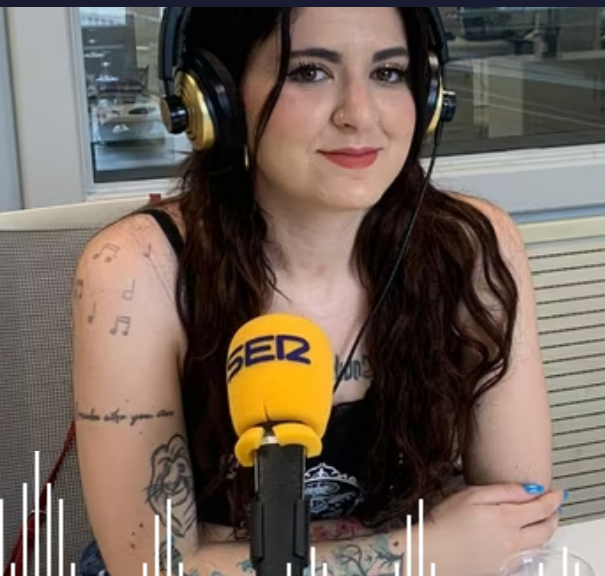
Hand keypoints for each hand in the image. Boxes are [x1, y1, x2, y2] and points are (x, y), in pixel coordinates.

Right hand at [423, 483, 565, 575]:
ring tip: (542, 520)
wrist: (431, 552)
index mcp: (507, 519)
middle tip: (554, 506)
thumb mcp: (472, 495)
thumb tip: (530, 489)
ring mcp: (509, 558)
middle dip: (554, 516)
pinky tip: (524, 538)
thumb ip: (504, 491)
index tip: (558, 493)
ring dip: (546, 531)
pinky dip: (533, 545)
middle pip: (546, 529)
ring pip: (539, 545)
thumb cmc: (446, 522)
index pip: (541, 509)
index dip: (553, 499)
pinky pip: (526, 557)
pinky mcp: (502, 569)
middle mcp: (513, 541)